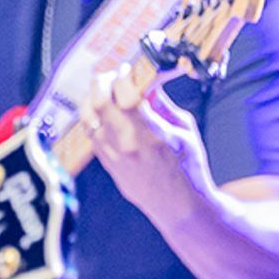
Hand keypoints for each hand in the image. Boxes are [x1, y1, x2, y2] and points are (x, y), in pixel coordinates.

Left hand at [84, 66, 213, 225]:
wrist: (181, 208)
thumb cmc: (189, 170)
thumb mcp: (185, 130)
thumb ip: (163, 104)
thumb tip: (148, 82)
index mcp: (151, 133)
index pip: (124, 93)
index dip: (123, 76)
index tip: (128, 69)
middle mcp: (127, 144)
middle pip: (99, 101)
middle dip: (103, 81)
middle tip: (111, 75)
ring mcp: (113, 156)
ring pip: (89, 117)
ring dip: (93, 98)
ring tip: (104, 91)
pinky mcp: (106, 165)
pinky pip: (91, 134)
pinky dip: (94, 118)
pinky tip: (105, 113)